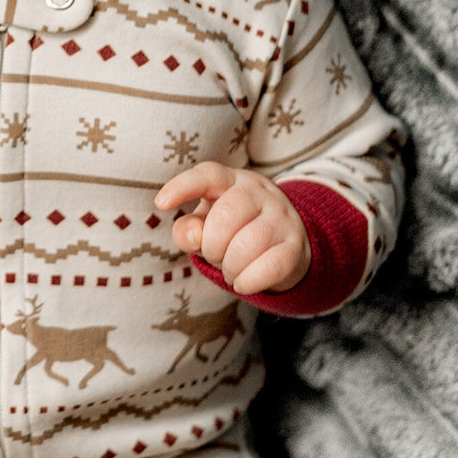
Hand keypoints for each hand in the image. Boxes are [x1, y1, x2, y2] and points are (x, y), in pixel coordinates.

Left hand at [154, 162, 310, 295]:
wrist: (284, 244)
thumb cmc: (233, 232)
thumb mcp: (205, 226)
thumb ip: (189, 230)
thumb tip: (192, 236)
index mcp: (231, 181)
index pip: (208, 175)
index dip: (183, 187)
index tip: (161, 203)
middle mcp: (259, 192)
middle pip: (226, 216)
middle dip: (212, 246)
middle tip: (214, 255)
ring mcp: (281, 217)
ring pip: (248, 245)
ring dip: (230, 267)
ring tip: (229, 270)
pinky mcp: (296, 245)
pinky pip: (270, 267)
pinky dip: (248, 281)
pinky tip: (242, 282)